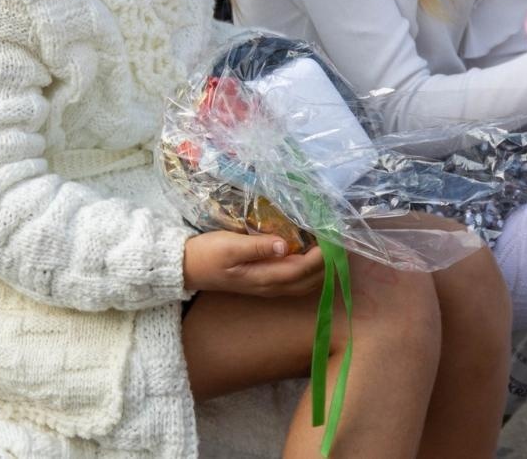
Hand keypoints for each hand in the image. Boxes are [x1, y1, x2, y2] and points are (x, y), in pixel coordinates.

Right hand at [183, 230, 324, 296]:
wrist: (187, 268)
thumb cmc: (207, 254)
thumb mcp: (229, 246)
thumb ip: (256, 246)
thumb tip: (282, 245)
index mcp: (264, 277)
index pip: (302, 269)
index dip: (320, 257)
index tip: (332, 238)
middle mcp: (270, 286)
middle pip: (308, 280)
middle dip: (327, 264)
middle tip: (339, 243)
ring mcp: (267, 287)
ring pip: (303, 284)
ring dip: (320, 270)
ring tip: (331, 249)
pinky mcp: (263, 283)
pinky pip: (294, 281)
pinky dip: (308, 271)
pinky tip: (310, 257)